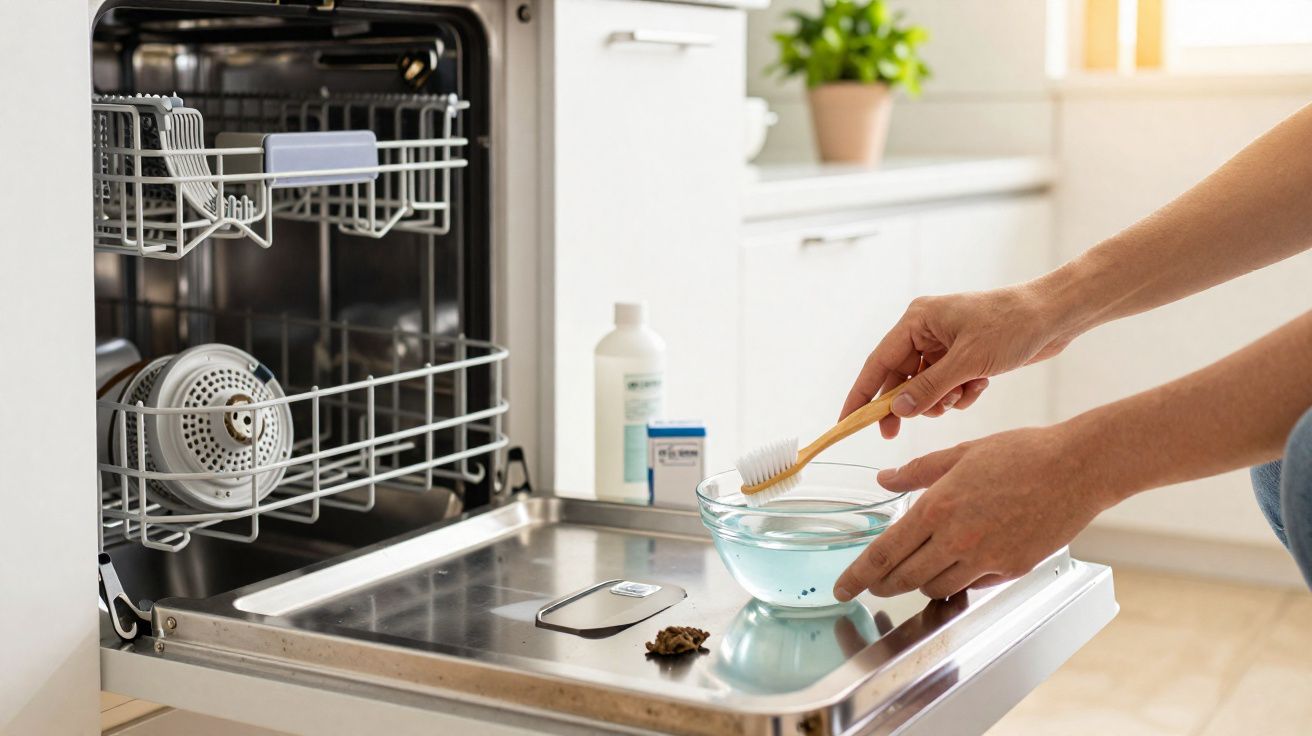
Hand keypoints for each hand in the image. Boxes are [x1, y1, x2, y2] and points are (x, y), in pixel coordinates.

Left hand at [832, 425, 1112, 600]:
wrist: (1077, 468)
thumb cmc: (1021, 453)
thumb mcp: (960, 453)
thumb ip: (916, 472)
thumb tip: (883, 480)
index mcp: (937, 507)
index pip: (884, 553)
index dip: (857, 575)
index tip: (842, 588)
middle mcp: (957, 539)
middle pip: (904, 578)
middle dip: (881, 584)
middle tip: (871, 584)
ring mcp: (985, 559)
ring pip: (935, 587)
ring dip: (918, 583)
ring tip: (914, 571)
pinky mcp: (1010, 569)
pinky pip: (970, 585)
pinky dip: (955, 580)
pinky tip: (955, 566)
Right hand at [841, 286, 1075, 438]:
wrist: (1055, 316)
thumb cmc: (1012, 326)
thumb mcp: (967, 362)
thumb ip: (928, 388)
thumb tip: (896, 410)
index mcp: (918, 320)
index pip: (877, 362)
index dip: (860, 394)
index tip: (846, 421)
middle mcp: (926, 330)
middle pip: (898, 377)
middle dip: (904, 404)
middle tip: (893, 434)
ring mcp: (945, 343)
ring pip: (924, 386)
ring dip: (939, 400)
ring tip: (960, 396)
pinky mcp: (964, 355)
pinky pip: (947, 385)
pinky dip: (959, 393)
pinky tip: (979, 386)